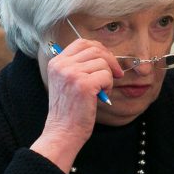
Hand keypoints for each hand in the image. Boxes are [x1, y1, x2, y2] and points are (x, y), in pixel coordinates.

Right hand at [31, 39, 122, 172]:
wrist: (63, 131)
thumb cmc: (69, 110)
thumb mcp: (67, 82)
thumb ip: (78, 66)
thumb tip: (103, 54)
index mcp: (56, 62)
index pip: (81, 42)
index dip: (98, 49)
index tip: (107, 61)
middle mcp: (62, 65)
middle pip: (95, 49)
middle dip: (110, 60)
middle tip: (116, 74)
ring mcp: (72, 74)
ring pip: (103, 63)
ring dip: (108, 76)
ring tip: (102, 90)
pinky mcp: (83, 84)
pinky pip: (106, 75)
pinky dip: (108, 86)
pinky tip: (101, 96)